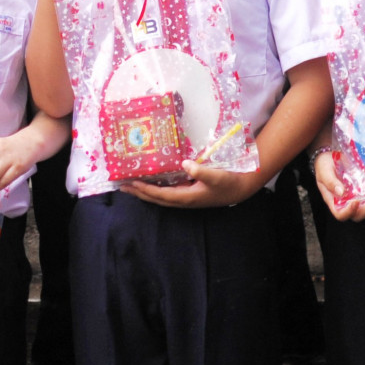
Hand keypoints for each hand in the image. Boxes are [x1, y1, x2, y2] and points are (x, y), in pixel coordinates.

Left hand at [120, 160, 262, 209]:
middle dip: (139, 193)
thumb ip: (201, 171)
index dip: (146, 190)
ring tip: (131, 185)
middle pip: (157, 198)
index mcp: (188, 197)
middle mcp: (184, 200)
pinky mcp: (190, 192)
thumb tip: (185, 164)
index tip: (132, 184)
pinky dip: (156, 188)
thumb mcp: (217, 176)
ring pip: (161, 197)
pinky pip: (168, 192)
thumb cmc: (229, 182)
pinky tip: (152, 182)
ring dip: (145, 192)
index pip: (161, 195)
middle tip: (122, 186)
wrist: (242, 187)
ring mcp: (187, 197)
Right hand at [312, 150, 364, 221]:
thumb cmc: (324, 166)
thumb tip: (341, 192)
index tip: (355, 202)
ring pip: (364, 212)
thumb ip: (331, 182)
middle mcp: (344, 203)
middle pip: (355, 215)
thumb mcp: (324, 172)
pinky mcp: (361, 194)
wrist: (329, 157)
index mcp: (333, 200)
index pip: (340, 214)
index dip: (348, 212)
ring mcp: (353, 199)